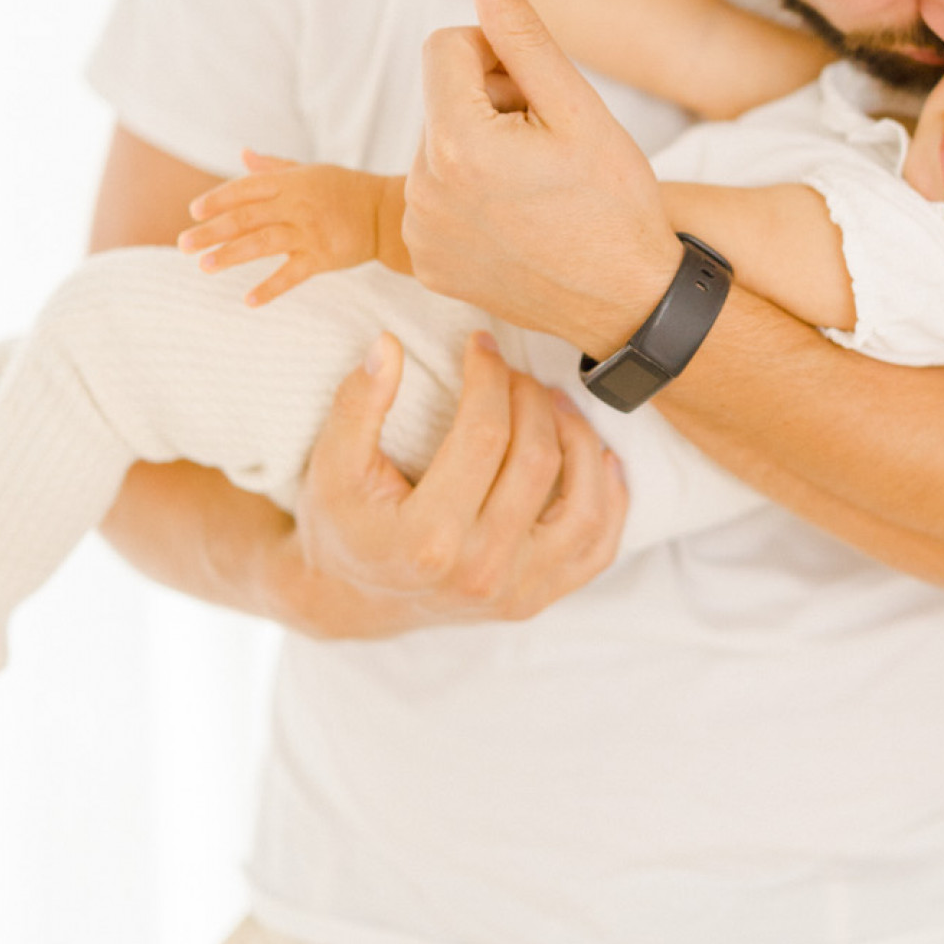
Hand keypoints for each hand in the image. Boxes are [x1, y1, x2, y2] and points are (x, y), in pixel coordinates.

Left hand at [179, 153, 383, 306]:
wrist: (386, 214)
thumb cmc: (345, 189)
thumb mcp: (310, 171)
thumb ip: (273, 167)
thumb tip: (242, 154)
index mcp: (291, 183)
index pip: (246, 189)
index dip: (218, 199)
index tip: (194, 212)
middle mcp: (297, 206)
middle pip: (246, 218)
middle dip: (212, 231)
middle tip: (183, 244)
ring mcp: (310, 233)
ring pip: (263, 243)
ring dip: (231, 255)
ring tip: (205, 266)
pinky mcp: (323, 258)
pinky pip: (292, 275)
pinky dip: (270, 288)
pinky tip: (248, 301)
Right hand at [292, 326, 628, 629]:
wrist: (355, 599)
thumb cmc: (345, 524)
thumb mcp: (332, 466)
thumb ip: (357, 405)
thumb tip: (388, 346)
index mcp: (427, 541)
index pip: (484, 436)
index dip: (488, 377)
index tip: (481, 344)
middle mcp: (479, 572)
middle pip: (537, 461)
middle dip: (530, 398)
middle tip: (513, 372)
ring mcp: (516, 592)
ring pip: (584, 505)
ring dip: (580, 439)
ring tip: (555, 402)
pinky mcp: (538, 599)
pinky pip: (598, 548)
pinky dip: (611, 498)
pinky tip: (601, 456)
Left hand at [404, 0, 682, 353]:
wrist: (628, 303)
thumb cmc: (615, 204)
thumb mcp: (579, 108)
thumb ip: (523, 34)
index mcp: (456, 143)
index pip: (443, 48)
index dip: (493, 53)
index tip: (535, 87)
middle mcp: (422, 190)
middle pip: (441, 100)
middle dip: (488, 105)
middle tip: (548, 144)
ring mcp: (420, 233)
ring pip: (438, 149)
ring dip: (480, 150)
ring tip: (536, 184)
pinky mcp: (426, 263)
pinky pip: (435, 199)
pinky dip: (470, 197)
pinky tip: (519, 219)